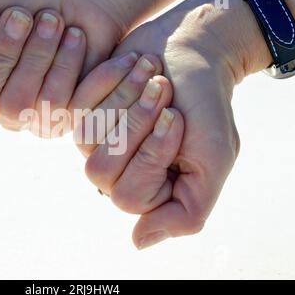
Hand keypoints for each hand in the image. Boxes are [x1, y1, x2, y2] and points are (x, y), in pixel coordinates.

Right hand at [0, 0, 202, 135]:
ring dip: (35, 54)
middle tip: (22, 16)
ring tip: (52, 21)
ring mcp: (25, 119)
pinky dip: (65, 61)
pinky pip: (55, 104)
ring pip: (17, 106)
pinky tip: (74, 36)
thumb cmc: (15, 2)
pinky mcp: (60, 119)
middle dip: (2, 52)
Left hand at [70, 0, 272, 248]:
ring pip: (87, 139)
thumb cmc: (205, 105)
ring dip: (126, 98)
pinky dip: (111, 78)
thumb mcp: (214, 160)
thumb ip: (186, 212)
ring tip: (153, 72)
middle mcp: (117, 170)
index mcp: (149, 188)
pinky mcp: (82, 110)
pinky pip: (80, 105)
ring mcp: (95, 141)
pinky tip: (135, 64)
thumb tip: (138, 243)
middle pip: (101, 172)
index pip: (130, 197)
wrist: (192, 52)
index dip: (152, 154)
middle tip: (163, 90)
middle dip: (136, 124)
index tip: (177, 117)